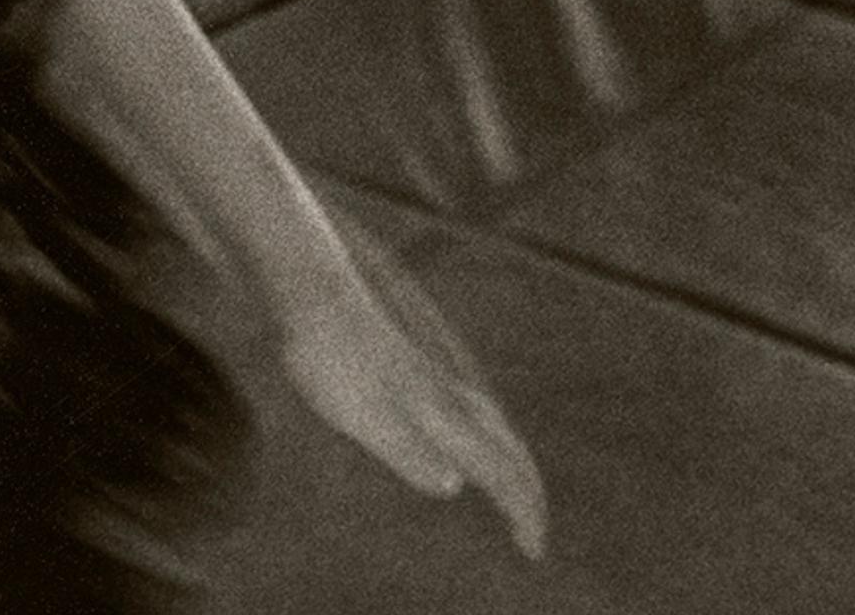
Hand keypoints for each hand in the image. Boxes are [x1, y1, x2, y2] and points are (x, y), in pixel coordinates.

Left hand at [281, 281, 548, 558]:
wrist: (322, 302)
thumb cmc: (335, 363)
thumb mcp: (363, 417)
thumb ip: (408, 452)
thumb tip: (453, 486)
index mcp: (444, 417)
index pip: (501, 471)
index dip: (522, 512)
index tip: (533, 551)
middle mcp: (453, 401)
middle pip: (510, 452)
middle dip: (527, 495)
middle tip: (532, 537)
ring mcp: (439, 384)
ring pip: (496, 432)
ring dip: (513, 469)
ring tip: (514, 497)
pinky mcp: (421, 374)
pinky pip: (476, 419)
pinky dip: (491, 444)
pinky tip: (469, 443)